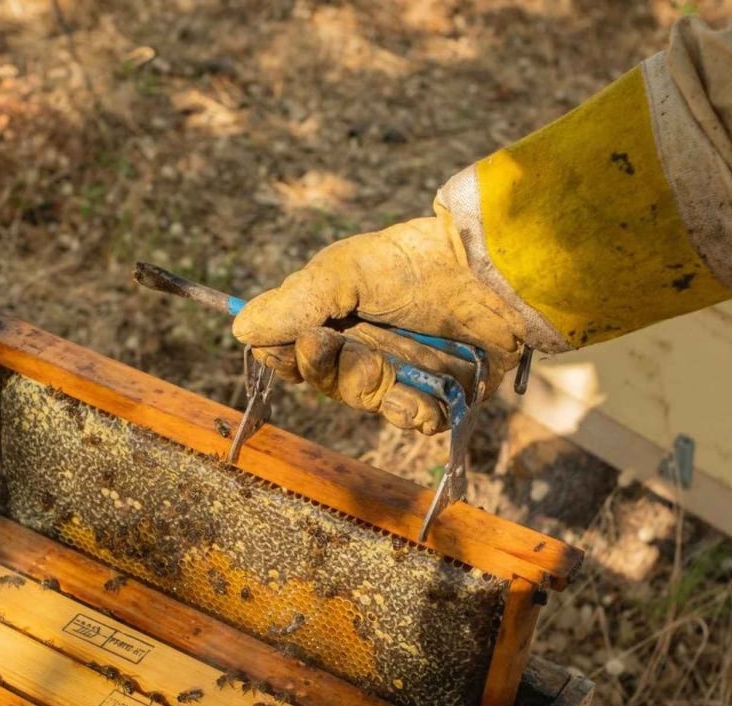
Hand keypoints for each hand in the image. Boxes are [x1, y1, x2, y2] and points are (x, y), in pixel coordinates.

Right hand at [232, 210, 525, 434]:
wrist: (491, 273)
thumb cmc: (416, 262)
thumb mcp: (346, 272)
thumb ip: (295, 302)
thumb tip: (240, 329)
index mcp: (336, 314)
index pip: (293, 352)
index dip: (289, 358)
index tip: (297, 346)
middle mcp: (365, 343)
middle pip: (330, 382)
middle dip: (336, 371)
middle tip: (339, 346)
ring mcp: (403, 368)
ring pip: (370, 402)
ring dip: (377, 394)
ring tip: (395, 377)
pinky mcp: (440, 388)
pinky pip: (415, 418)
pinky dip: (417, 413)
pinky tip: (427, 400)